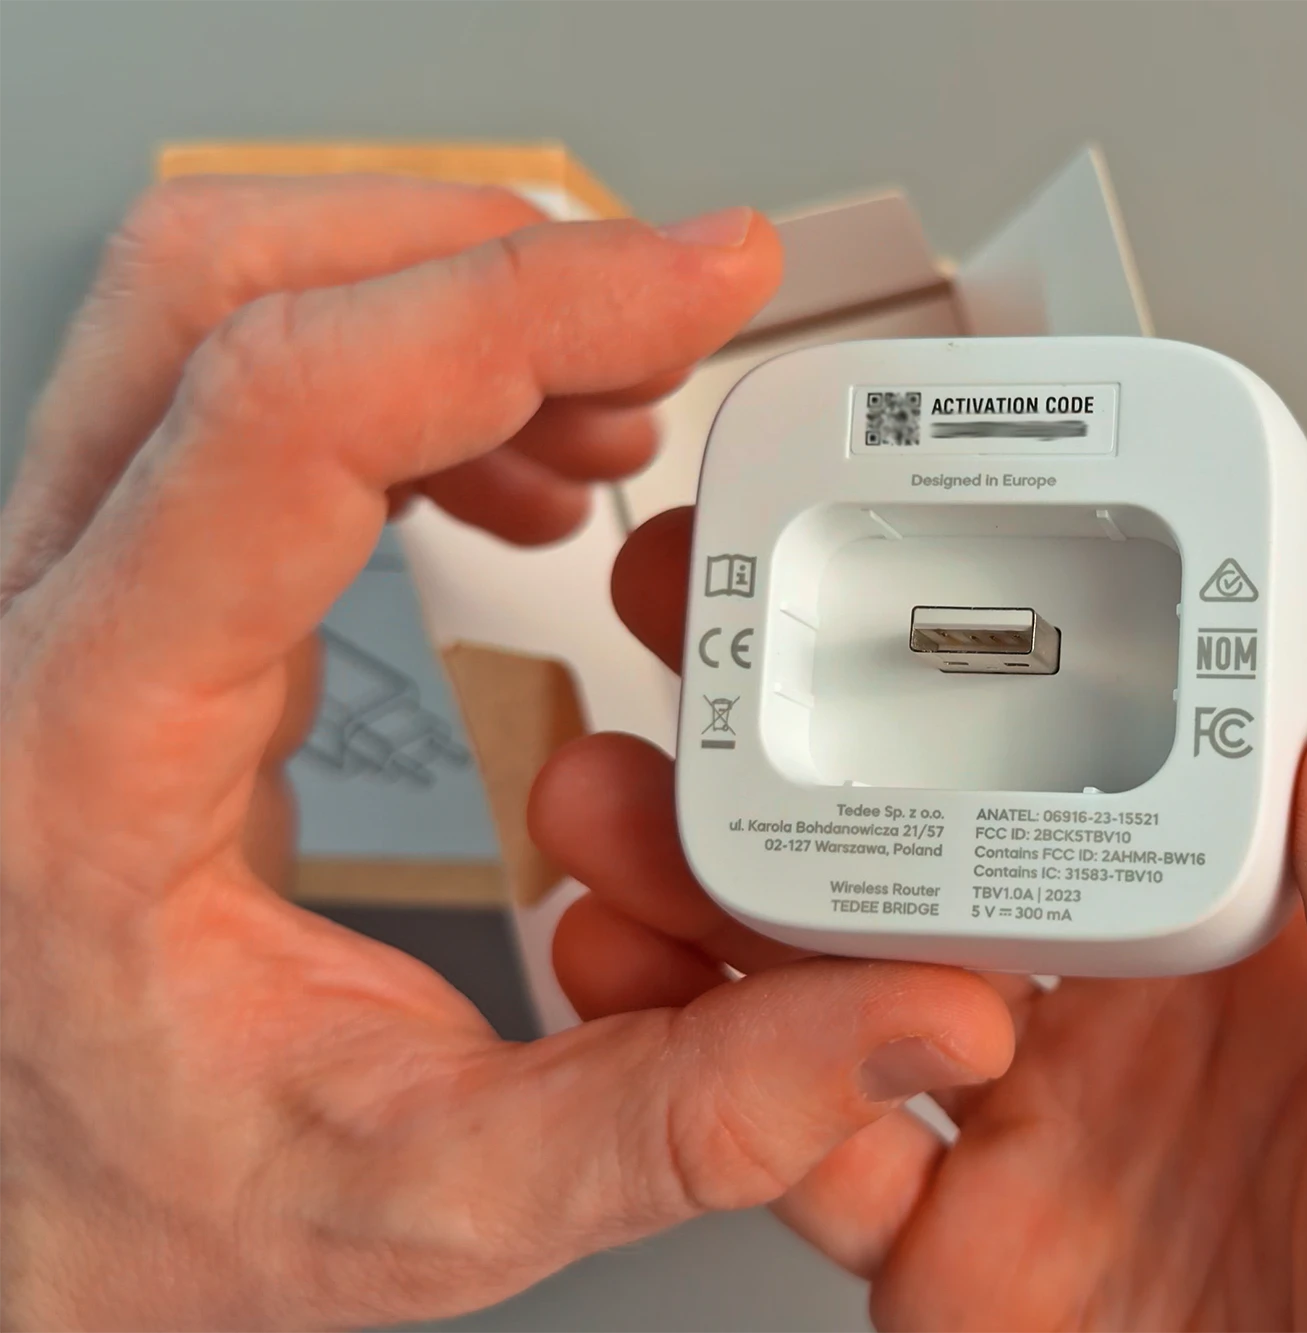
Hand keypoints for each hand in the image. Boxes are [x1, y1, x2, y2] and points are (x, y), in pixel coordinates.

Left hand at [0, 175, 1015, 1331]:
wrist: (6, 1223)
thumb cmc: (145, 1210)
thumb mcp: (434, 1202)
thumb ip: (681, 1117)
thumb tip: (896, 1012)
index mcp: (97, 746)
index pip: (287, 414)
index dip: (517, 312)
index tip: (698, 285)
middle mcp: (53, 634)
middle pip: (216, 284)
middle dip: (474, 257)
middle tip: (663, 312)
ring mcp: (75, 599)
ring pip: (216, 307)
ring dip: (447, 307)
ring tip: (615, 406)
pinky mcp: (129, 601)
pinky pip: (243, 399)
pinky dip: (413, 385)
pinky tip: (515, 478)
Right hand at [539, 504, 1306, 1329]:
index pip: (1283, 694)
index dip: (1214, 549)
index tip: (1096, 443)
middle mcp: (1173, 997)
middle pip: (1010, 772)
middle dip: (877, 652)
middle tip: (767, 566)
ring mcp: (1047, 1105)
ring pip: (858, 927)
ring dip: (736, 842)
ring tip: (640, 775)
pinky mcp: (951, 1237)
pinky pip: (797, 1125)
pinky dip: (704, 1056)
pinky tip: (648, 988)